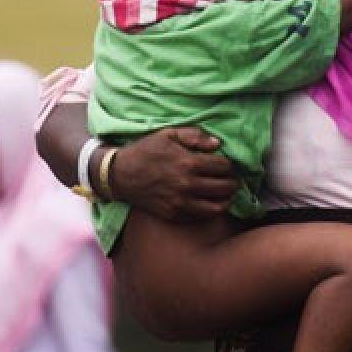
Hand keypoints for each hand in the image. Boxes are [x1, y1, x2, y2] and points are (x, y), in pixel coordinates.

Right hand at [111, 128, 237, 220]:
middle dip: (231, 181)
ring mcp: (181, 203)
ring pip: (218, 207)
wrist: (120, 175)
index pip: (224, 167)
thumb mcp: (169, 134)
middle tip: (229, 179)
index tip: (225, 165)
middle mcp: (187, 185)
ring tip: (224, 193)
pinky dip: (210, 210)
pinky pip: (202, 217)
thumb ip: (195, 136)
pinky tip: (209, 201)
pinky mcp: (174, 215)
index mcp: (188, 163)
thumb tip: (218, 144)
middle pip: (225, 187)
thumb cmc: (146, 151)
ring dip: (226, 199)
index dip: (229, 165)